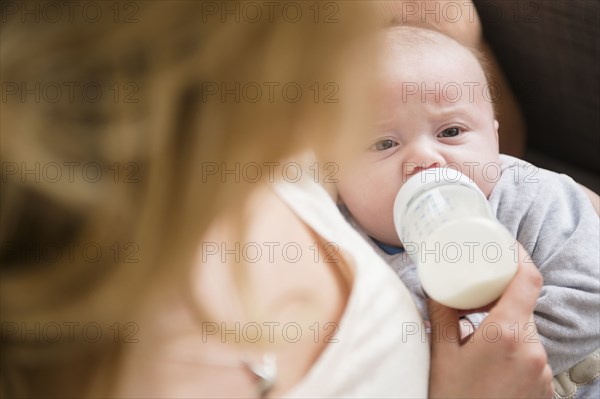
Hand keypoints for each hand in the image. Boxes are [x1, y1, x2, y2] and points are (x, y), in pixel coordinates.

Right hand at [428, 245, 553, 397]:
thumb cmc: (451, 397)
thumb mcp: (440, 353)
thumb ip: (441, 313)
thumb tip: (436, 282)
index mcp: (508, 334)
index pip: (528, 279)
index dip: (518, 256)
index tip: (503, 245)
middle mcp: (534, 349)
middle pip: (525, 305)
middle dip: (501, 294)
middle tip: (476, 289)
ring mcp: (542, 370)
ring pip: (527, 330)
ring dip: (506, 323)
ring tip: (477, 329)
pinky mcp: (544, 388)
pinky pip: (531, 354)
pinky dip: (513, 347)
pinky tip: (489, 358)